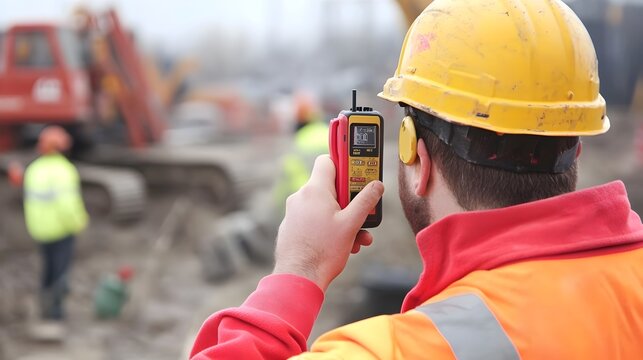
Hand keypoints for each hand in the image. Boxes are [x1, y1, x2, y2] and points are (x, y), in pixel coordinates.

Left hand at [273, 155, 384, 291]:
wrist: (298, 277)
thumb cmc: (323, 251)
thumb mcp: (351, 224)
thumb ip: (366, 201)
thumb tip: (376, 185)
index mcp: (314, 190)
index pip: (328, 161)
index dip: (344, 166)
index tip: (356, 175)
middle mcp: (301, 197)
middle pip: (329, 188)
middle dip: (348, 202)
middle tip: (361, 215)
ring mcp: (294, 212)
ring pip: (323, 208)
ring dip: (341, 220)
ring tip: (354, 239)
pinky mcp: (292, 226)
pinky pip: (313, 220)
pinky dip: (327, 228)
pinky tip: (339, 245)